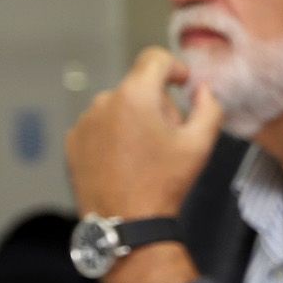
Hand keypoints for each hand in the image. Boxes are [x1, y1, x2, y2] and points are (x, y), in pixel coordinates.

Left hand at [66, 46, 221, 218]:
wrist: (127, 223)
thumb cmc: (165, 184)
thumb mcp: (200, 146)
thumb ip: (209, 108)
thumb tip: (202, 89)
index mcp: (136, 96)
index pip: (155, 59)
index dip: (175, 67)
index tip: (183, 84)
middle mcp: (104, 101)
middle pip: (138, 87)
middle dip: (157, 104)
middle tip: (170, 137)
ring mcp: (85, 121)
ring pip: (118, 107)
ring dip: (134, 120)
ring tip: (146, 155)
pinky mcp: (74, 140)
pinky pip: (99, 126)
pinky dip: (114, 136)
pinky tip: (126, 162)